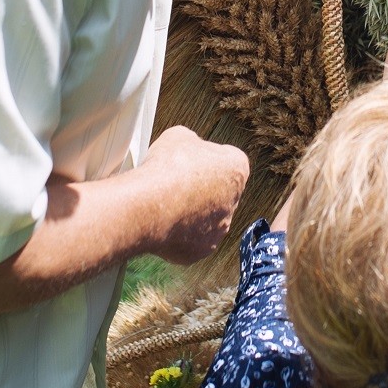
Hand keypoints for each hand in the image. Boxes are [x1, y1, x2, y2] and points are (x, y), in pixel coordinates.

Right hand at [136, 124, 249, 263]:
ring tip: (165, 205)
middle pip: (219, 193)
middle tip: (174, 185)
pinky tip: (163, 224)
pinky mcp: (202, 250)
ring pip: (206, 219)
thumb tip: (190, 148)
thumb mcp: (179, 136)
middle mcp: (234, 201)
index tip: (187, 162)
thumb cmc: (167, 167)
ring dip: (191, 213)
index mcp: (237, 168)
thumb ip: (193, 143)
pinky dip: (179, 234)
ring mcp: (219, 228)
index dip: (206, 160)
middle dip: (201, 190)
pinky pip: (192, 241)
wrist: (150, 207)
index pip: (228, 161)